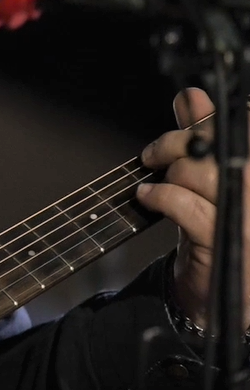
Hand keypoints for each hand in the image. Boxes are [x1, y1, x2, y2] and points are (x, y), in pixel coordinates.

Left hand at [137, 87, 249, 329]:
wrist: (230, 294)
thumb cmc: (222, 227)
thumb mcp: (214, 178)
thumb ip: (205, 135)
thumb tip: (191, 95)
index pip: (240, 128)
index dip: (212, 120)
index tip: (189, 124)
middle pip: (222, 145)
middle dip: (180, 142)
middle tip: (154, 153)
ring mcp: (249, 217)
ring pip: (202, 173)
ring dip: (168, 171)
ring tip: (155, 179)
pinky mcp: (227, 242)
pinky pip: (186, 206)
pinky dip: (160, 196)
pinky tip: (149, 197)